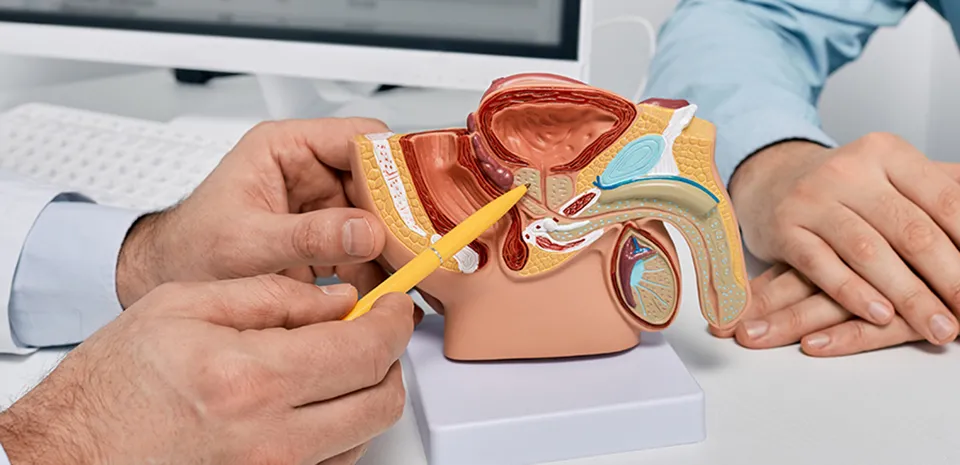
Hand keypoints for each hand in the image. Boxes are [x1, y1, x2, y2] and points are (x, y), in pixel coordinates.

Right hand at [0, 275, 414, 464]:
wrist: (71, 455)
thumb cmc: (113, 386)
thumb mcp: (184, 306)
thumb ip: (273, 297)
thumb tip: (340, 299)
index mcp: (252, 379)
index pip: (364, 349)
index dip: (393, 321)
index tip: (395, 305)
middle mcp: (272, 439)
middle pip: (381, 400)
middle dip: (390, 357)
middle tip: (375, 329)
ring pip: (365, 433)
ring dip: (368, 392)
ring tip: (337, 362)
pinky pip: (337, 461)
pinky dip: (344, 427)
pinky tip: (316, 401)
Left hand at [117, 118, 390, 307]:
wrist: (169, 284)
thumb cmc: (190, 252)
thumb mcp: (247, 243)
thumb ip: (306, 236)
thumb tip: (363, 231)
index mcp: (286, 148)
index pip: (357, 138)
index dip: (391, 165)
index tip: (414, 199)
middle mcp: (309, 171)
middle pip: (377, 181)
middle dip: (398, 216)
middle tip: (419, 246)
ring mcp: (320, 207)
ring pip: (378, 218)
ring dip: (392, 248)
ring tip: (408, 274)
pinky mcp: (326, 240)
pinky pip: (366, 249)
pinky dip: (379, 272)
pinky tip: (387, 292)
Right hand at [729, 134, 959, 347]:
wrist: (770, 180)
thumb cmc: (843, 188)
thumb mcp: (893, 174)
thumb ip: (942, 190)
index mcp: (887, 153)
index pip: (944, 200)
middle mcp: (848, 171)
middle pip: (910, 231)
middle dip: (951, 279)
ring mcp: (811, 199)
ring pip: (868, 252)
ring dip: (909, 297)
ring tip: (938, 328)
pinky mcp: (782, 228)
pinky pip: (821, 266)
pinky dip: (853, 294)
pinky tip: (880, 316)